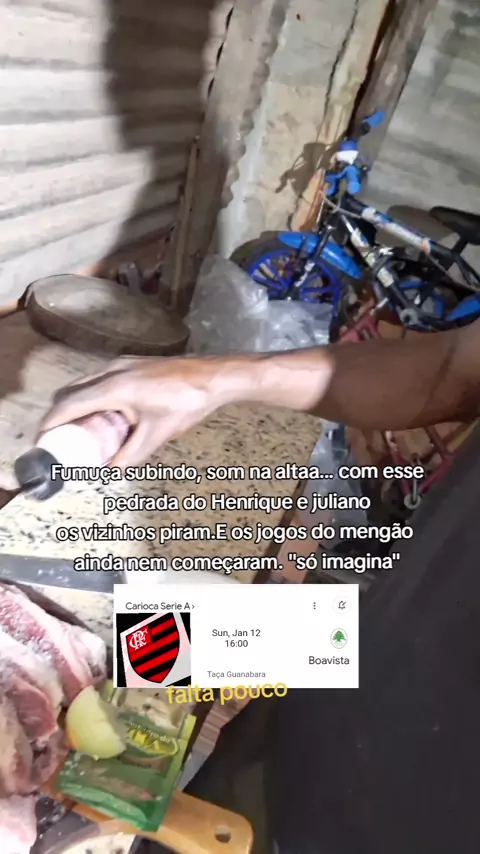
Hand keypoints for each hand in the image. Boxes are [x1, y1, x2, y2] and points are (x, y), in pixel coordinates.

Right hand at [39, 355, 246, 466]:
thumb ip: (130, 455)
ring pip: (85, 384)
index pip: (68, 404)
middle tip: (63, 439)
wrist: (213, 378)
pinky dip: (94, 397)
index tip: (43, 440)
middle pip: (70, 392)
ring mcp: (121, 364)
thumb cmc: (187, 403)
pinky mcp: (131, 364)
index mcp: (114, 387)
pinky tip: (109, 417)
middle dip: (61, 415)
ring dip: (79, 405)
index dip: (51, 423)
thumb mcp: (157, 436)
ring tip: (85, 431)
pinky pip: (100, 380)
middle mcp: (112, 371)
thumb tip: (111, 470)